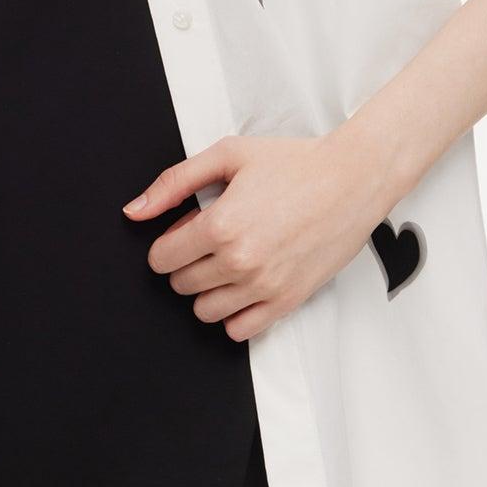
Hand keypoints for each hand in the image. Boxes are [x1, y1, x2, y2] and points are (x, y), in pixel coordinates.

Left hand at [123, 127, 402, 342]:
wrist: (352, 179)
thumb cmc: (295, 164)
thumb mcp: (227, 156)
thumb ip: (174, 183)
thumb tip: (134, 211)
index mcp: (220, 225)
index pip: (161, 258)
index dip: (168, 242)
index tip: (186, 230)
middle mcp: (240, 262)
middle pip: (181, 285)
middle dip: (187, 262)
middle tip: (213, 239)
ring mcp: (264, 286)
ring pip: (204, 311)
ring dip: (208, 289)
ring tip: (228, 261)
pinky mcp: (287, 301)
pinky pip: (239, 330)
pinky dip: (233, 314)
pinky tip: (244, 285)